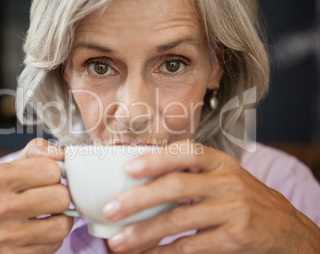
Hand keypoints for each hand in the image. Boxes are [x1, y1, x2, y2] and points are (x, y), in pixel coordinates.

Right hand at [0, 138, 72, 253]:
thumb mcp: (9, 171)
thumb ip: (35, 154)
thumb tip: (61, 153)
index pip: (50, 169)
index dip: (56, 173)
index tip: (50, 178)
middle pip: (60, 196)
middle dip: (61, 197)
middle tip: (50, 199)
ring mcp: (4, 236)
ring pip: (62, 224)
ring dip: (61, 219)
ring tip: (48, 216)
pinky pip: (55, 243)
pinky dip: (53, 237)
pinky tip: (39, 233)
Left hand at [103, 141, 319, 252]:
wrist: (284, 225)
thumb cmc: (242, 197)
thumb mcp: (221, 176)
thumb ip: (190, 174)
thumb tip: (141, 180)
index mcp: (219, 162)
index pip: (186, 152)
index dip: (157, 158)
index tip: (129, 168)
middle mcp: (226, 181)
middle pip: (176, 186)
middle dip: (139, 199)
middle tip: (111, 209)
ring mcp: (233, 209)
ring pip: (180, 219)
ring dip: (145, 232)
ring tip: (118, 241)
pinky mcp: (237, 236)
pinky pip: (192, 246)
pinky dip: (165, 252)